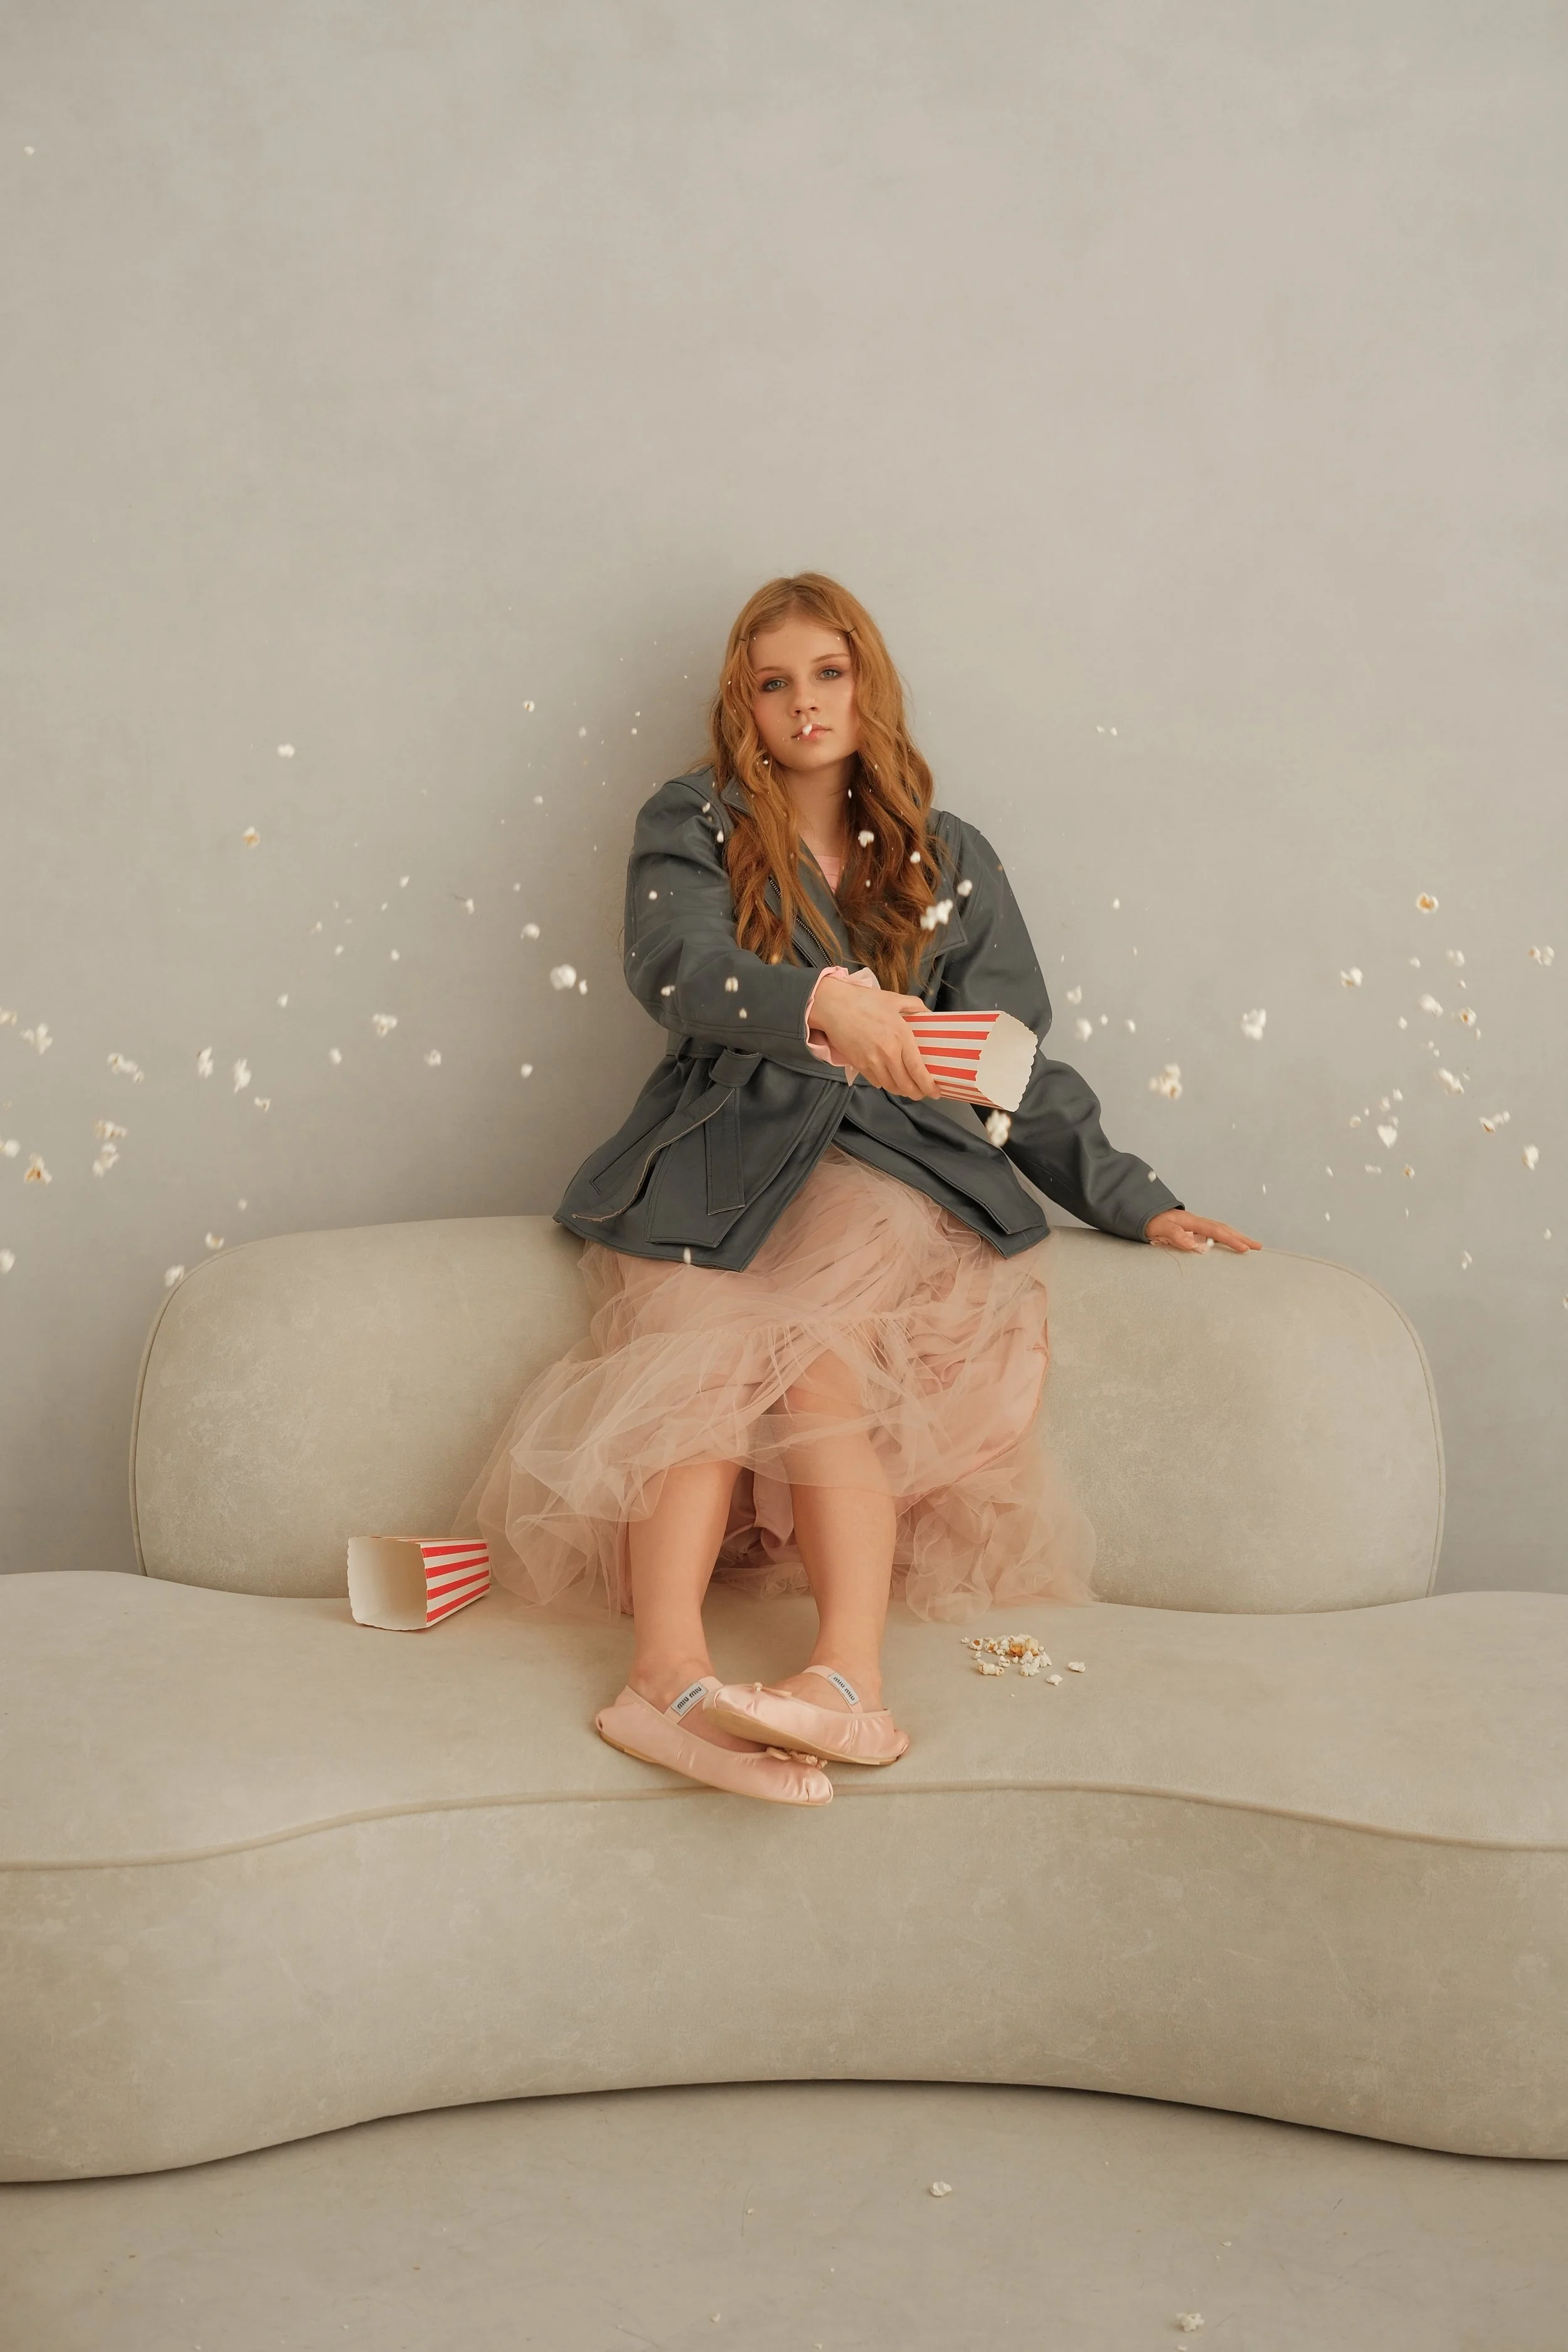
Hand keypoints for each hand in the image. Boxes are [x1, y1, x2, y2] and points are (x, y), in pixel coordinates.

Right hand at [809, 976, 939, 1099]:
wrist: (833, 1007)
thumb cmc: (864, 1001)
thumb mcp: (894, 999)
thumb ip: (915, 1006)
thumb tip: (929, 1014)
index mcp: (901, 1037)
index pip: (918, 1070)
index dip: (928, 1085)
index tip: (935, 1092)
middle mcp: (888, 1053)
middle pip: (906, 1084)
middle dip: (917, 1093)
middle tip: (923, 1093)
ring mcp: (872, 1061)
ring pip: (891, 1086)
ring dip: (901, 1091)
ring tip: (908, 1089)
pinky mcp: (859, 1065)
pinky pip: (876, 1081)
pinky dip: (885, 1084)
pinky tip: (890, 1080)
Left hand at [1145, 1209, 1260, 1253]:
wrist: (1142, 1212)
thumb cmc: (1150, 1221)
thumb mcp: (1160, 1228)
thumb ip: (1176, 1235)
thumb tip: (1194, 1245)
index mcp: (1192, 1221)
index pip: (1216, 1232)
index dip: (1231, 1240)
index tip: (1244, 1249)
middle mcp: (1197, 1222)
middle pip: (1223, 1229)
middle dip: (1241, 1238)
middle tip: (1258, 1247)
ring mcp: (1195, 1225)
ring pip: (1220, 1230)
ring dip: (1235, 1237)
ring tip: (1248, 1245)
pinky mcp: (1192, 1229)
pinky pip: (1212, 1233)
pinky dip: (1224, 1237)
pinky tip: (1228, 1243)